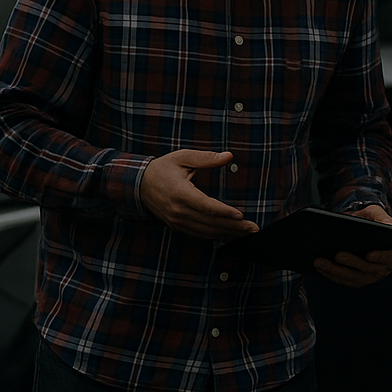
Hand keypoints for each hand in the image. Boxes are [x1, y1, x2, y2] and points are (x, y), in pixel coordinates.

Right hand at [141, 150, 257, 239]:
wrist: (138, 184)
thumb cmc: (162, 168)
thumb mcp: (182, 157)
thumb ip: (206, 158)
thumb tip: (229, 156)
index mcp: (180, 193)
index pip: (206, 206)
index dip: (224, 212)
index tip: (241, 216)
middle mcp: (177, 210)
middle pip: (210, 222)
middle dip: (234, 227)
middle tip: (253, 228)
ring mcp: (176, 220)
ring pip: (206, 231)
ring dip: (228, 233)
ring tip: (246, 232)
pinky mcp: (176, 225)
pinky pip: (199, 233)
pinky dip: (216, 235)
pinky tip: (230, 234)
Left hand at [313, 204, 391, 287]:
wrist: (366, 231)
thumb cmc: (373, 221)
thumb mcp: (377, 214)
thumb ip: (381, 217)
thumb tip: (383, 224)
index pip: (390, 257)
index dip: (381, 257)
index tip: (369, 255)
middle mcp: (384, 268)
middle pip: (369, 270)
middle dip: (352, 263)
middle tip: (338, 255)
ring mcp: (370, 277)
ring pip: (354, 278)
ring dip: (336, 271)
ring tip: (320, 262)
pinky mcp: (357, 280)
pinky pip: (344, 281)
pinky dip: (331, 275)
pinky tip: (320, 267)